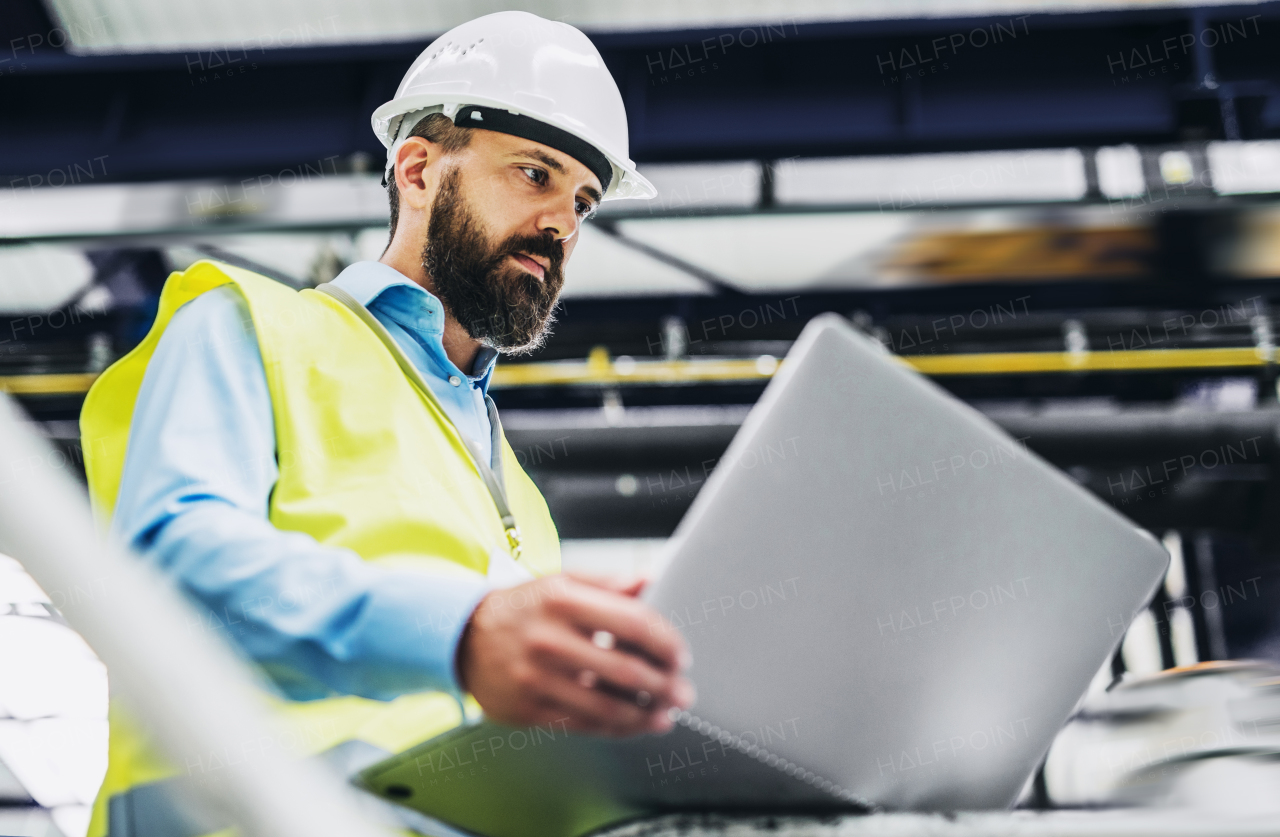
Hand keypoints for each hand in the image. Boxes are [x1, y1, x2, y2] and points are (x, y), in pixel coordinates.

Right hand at [456, 573, 694, 736]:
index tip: (680, 655)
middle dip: (664, 685)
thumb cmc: (522, 608)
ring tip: (666, 713)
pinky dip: (617, 728)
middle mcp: (549, 638)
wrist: (463, 637)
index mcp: (562, 599)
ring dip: (647, 714)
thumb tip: (651, 580)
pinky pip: (584, 725)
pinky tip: (636, 724)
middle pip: (625, 670)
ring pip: (607, 707)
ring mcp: (537, 678)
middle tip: (684, 691)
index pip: (632, 622)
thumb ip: (608, 582)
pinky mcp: (528, 709)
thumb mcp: (560, 582)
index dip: (665, 642)